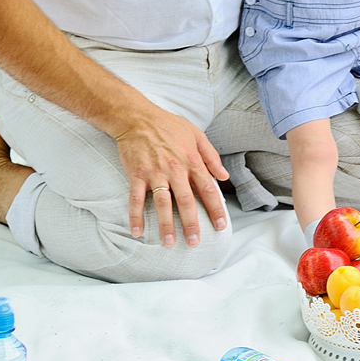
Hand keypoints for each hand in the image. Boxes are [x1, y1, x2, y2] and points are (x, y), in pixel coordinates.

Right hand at [113, 102, 229, 247]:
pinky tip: (138, 232)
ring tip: (171, 243)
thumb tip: (224, 177)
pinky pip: (136, 199)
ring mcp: (155, 173)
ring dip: (166, 225)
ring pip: (163, 203)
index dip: (215, 208)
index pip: (207, 189)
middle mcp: (175, 169)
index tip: (221, 225)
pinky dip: (136, 216)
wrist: (138, 118)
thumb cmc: (169, 126)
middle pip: (186, 201)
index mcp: (192, 160)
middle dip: (192, 223)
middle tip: (195, 242)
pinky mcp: (136, 175)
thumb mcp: (197, 135)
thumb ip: (211, 157)